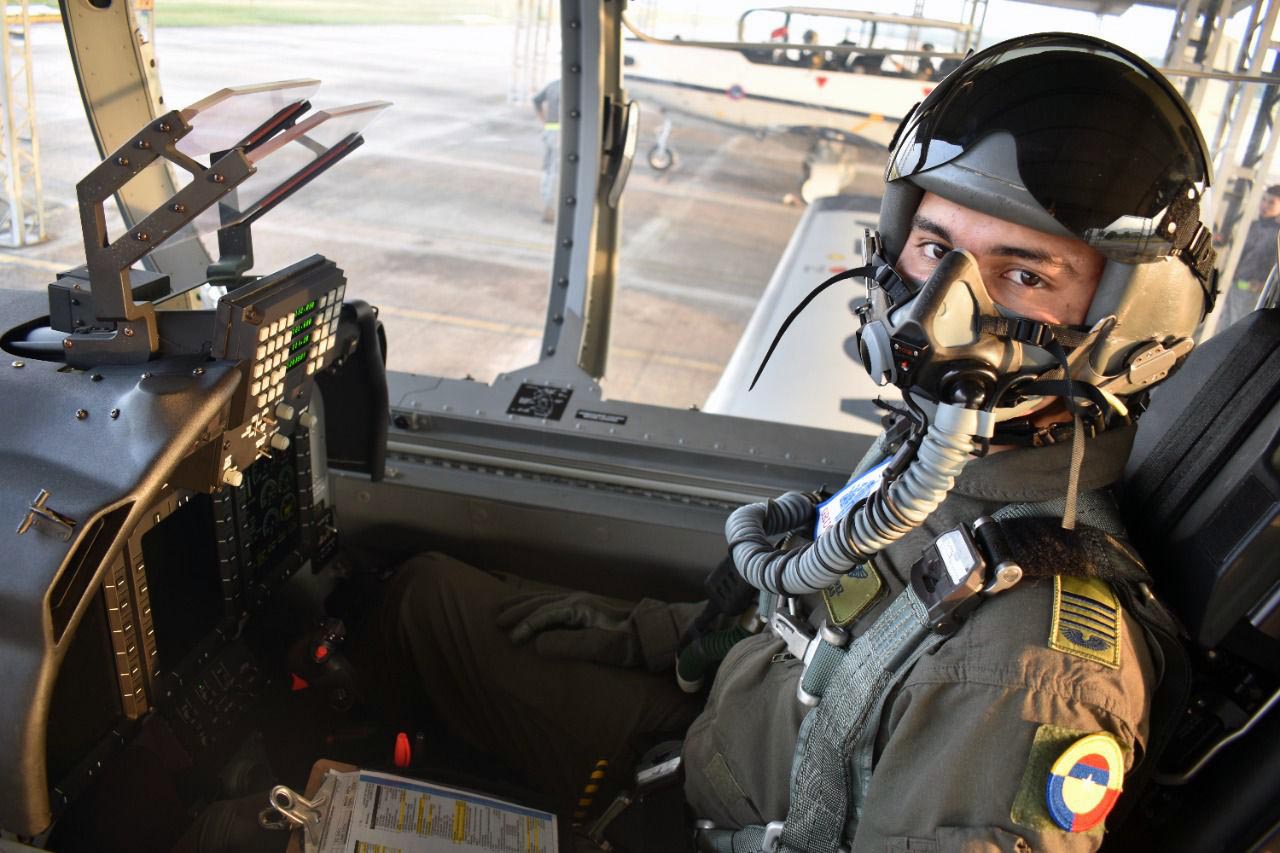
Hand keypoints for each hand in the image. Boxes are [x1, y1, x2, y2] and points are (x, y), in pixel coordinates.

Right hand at [495, 590, 699, 670]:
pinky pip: (553, 604)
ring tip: (504, 610)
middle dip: (518, 611)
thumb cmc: (629, 645)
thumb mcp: (602, 649)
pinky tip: (531, 611)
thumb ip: (571, 645)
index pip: (545, 615)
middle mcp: (578, 602)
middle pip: (540, 603)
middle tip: (497, 620)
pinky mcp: (585, 611)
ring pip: (545, 600)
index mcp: (579, 609)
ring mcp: (582, 604)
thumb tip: (538, 645)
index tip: (512, 640)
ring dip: (523, 605)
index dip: (526, 626)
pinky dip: (536, 605)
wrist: (653, 636)